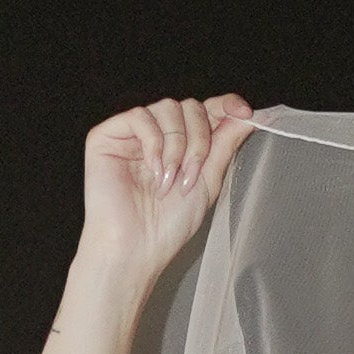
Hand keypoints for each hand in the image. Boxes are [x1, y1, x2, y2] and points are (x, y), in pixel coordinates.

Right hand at [77, 95, 256, 305]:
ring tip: (169, 180)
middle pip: (190, 107)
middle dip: (199, 141)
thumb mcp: (209, 181)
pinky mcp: (106, 136)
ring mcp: (131, 134)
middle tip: (191, 176)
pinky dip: (153, 143)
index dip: (225, 105)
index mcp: (181, 144)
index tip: (244, 112)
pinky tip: (152, 171)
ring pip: (167, 108)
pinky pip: (140, 116)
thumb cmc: (168, 224)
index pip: (205, 110)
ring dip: (177, 147)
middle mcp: (157, 135)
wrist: (136, 248)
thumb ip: (225, 144)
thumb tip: (247, 115)